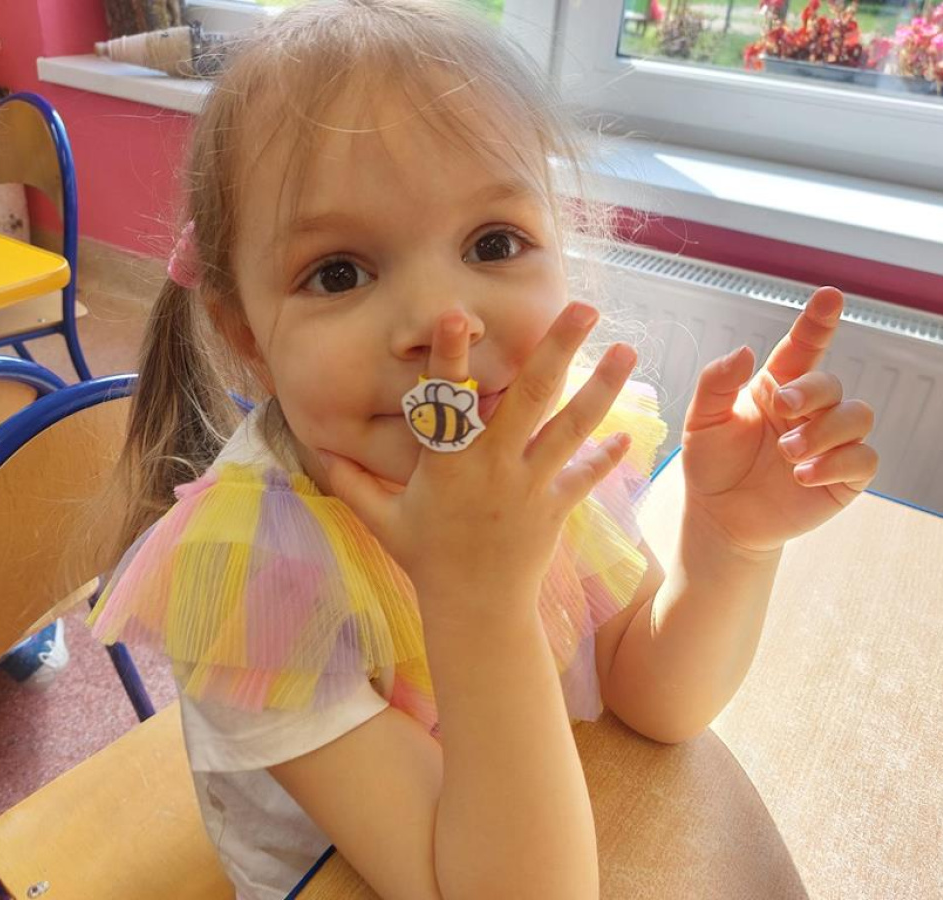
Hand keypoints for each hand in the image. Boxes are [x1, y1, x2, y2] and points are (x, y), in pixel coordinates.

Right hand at [321, 303, 637, 621]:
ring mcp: (531, 486)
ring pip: (570, 427)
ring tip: (626, 350)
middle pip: (531, 398)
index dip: (449, 356)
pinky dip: (606, 457)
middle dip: (557, 350)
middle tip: (582, 308)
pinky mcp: (556, 507)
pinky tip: (629, 435)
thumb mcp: (383, 519)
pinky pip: (586, 476)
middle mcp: (495, 466)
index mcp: (449, 462)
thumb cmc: (426, 559)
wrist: (475, 610)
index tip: (456, 314)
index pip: (446, 400)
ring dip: (600, 388)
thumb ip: (351, 481)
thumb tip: (314, 450)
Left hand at [680, 286, 878, 555]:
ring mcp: (832, 441)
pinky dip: (837, 463)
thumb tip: (746, 350)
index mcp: (778, 385)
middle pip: (831, 383)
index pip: (804, 346)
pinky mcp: (845, 476)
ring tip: (787, 454)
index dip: (818, 321)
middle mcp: (810, 408)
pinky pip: (864, 459)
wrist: (721, 517)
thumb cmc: (712, 463)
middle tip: (783, 410)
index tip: (829, 296)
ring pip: (858, 416)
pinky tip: (803, 475)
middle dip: (811, 392)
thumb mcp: (702, 420)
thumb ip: (717, 382)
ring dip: (825, 431)